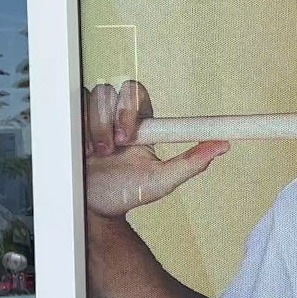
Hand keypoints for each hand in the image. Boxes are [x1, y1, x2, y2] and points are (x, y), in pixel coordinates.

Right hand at [83, 80, 227, 218]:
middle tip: (115, 147)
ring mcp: (94, 118)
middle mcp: (118, 117)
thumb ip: (192, 162)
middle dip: (114, 119)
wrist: (92, 207)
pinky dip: (79, 130)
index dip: (131, 109)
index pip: (137, 93)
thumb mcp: (162, 181)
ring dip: (97, 129)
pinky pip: (74, 106)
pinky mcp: (74, 121)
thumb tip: (222, 146)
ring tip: (98, 155)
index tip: (130, 137)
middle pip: (117, 90)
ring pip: (95, 97)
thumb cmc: (126, 193)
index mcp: (141, 124)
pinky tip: (82, 150)